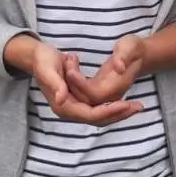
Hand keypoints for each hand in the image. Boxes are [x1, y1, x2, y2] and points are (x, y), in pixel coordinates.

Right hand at [5, 36, 143, 124]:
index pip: (90, 115)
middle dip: (119, 114)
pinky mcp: (79, 101)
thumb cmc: (42, 60)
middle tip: (138, 107)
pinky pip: (99, 108)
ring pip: (100, 116)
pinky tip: (126, 101)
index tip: (126, 104)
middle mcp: (69, 111)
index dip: (109, 111)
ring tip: (137, 106)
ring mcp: (74, 107)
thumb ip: (54, 84)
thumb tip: (62, 100)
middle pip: (98, 119)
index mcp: (62, 106)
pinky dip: (112, 106)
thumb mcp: (47, 68)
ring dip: (119, 112)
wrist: (37, 57)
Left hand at [64, 35, 145, 105]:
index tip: (70, 70)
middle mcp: (110, 94)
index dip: (81, 85)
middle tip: (66, 61)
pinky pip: (83, 93)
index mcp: (117, 86)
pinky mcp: (99, 89)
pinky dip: (74, 81)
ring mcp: (105, 94)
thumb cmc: (134, 48)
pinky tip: (70, 65)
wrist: (141, 55)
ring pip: (83, 98)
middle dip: (72, 84)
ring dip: (71, 81)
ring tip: (68, 59)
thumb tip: (120, 67)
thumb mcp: (130, 46)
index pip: (94, 94)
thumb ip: (124, 55)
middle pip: (86, 100)